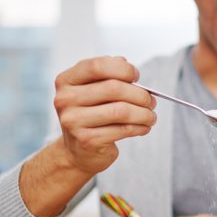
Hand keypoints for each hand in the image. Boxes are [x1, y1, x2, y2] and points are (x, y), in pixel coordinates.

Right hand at [53, 56, 156, 175]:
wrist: (78, 151)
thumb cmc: (91, 116)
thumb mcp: (93, 91)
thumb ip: (107, 75)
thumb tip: (126, 64)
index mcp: (66, 81)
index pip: (97, 66)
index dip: (123, 69)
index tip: (136, 77)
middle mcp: (65, 100)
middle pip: (113, 88)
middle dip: (140, 94)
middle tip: (151, 101)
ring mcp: (74, 121)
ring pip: (121, 111)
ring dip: (144, 113)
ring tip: (151, 116)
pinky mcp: (87, 140)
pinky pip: (123, 130)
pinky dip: (139, 127)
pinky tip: (144, 127)